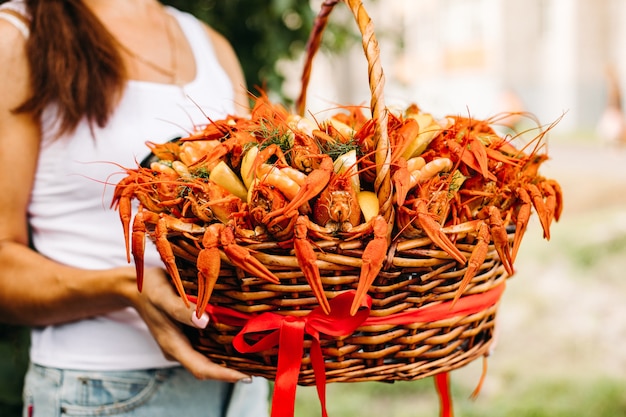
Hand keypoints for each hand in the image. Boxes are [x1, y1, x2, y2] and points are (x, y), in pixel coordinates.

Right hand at [127, 266, 250, 382]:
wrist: (135, 286)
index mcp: (173, 345)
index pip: (201, 368)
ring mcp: (183, 343)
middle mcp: (179, 348)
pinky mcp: (187, 334)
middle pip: (208, 367)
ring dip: (230, 358)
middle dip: (232, 369)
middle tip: (260, 366)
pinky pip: (207, 344)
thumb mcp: (163, 296)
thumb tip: (204, 322)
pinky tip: (240, 338)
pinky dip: (223, 344)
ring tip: (257, 355)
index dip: (223, 375)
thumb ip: (180, 310)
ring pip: (209, 357)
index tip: (245, 376)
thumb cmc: (150, 289)